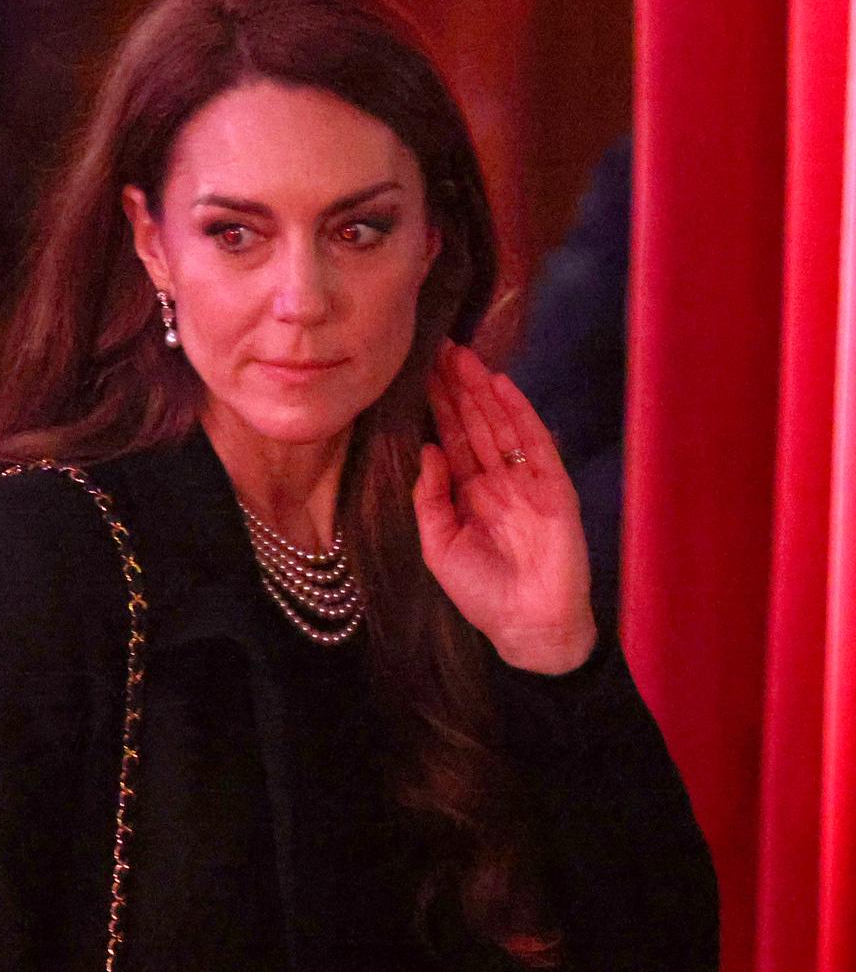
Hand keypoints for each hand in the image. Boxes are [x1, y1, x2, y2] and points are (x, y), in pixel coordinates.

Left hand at [415, 344, 596, 674]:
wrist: (528, 625)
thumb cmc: (480, 592)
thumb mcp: (438, 545)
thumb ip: (430, 497)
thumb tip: (425, 449)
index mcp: (466, 493)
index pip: (448, 439)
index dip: (435, 406)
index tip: (418, 370)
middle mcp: (495, 481)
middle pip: (473, 424)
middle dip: (455, 386)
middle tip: (438, 346)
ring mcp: (526, 482)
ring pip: (500, 425)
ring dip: (482, 390)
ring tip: (463, 355)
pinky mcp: (554, 488)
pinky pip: (536, 443)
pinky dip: (520, 413)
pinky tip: (503, 386)